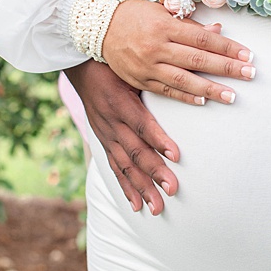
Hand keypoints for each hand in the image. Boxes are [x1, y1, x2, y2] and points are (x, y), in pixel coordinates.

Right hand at [65, 59, 179, 214]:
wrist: (80, 65)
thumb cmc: (113, 62)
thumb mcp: (133, 66)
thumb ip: (157, 77)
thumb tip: (190, 78)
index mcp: (119, 101)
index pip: (141, 124)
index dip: (158, 140)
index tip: (176, 156)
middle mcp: (110, 121)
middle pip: (134, 151)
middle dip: (154, 172)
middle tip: (173, 190)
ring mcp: (105, 134)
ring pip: (124, 165)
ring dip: (141, 188)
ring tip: (157, 208)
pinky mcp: (102, 141)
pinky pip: (114, 168)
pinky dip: (125, 187)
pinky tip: (136, 205)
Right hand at [100, 0, 253, 105]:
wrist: (97, 25)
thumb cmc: (133, 14)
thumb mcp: (161, 10)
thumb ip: (189, 24)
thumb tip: (218, 30)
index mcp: (164, 26)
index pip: (202, 38)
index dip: (227, 47)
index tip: (247, 55)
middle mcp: (156, 47)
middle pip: (197, 60)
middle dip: (226, 68)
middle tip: (249, 74)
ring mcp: (147, 66)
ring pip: (183, 80)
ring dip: (210, 89)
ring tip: (231, 95)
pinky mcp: (139, 79)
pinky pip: (166, 90)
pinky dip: (185, 96)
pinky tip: (203, 101)